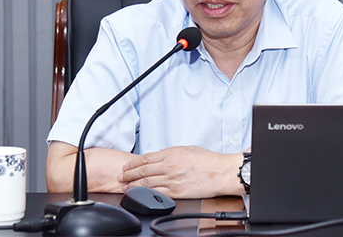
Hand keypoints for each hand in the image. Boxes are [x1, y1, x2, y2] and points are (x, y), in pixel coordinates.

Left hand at [119, 145, 241, 198]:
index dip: (133, 163)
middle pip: (143, 170)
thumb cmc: (208, 160)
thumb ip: (171, 152)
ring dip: (134, 185)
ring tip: (125, 187)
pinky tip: (140, 194)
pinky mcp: (178, 192)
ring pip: (148, 182)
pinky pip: (158, 193)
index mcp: (172, 154)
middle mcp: (170, 166)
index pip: (146, 158)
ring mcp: (173, 180)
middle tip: (121, 177)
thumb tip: (159, 155)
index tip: (126, 166)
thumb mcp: (188, 149)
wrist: (221, 172)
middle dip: (129, 174)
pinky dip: (147, 194)